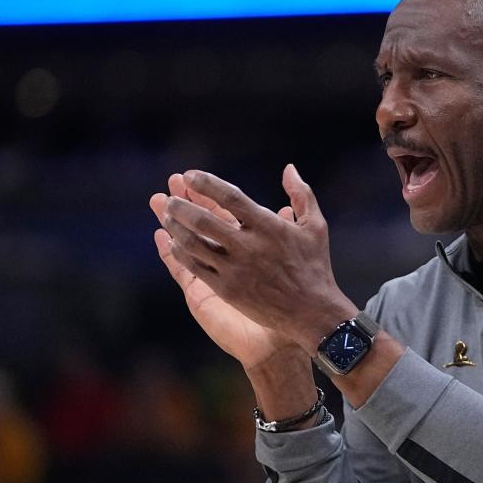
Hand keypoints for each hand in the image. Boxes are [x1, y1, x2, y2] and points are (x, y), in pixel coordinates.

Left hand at [158, 164, 356, 355]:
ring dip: (176, 228)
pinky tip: (175, 243)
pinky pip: (196, 267)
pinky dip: (181, 253)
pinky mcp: (227, 290)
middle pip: (204, 221)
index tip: (190, 175)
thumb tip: (289, 168)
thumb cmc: (315, 266)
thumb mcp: (316, 226)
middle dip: (182, 206)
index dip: (207, 184)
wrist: (312, 313)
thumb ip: (302, 194)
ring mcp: (236, 270)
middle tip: (171, 198)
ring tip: (167, 216)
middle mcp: (250, 247)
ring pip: (194, 244)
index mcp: (269, 227)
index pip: (230, 197)